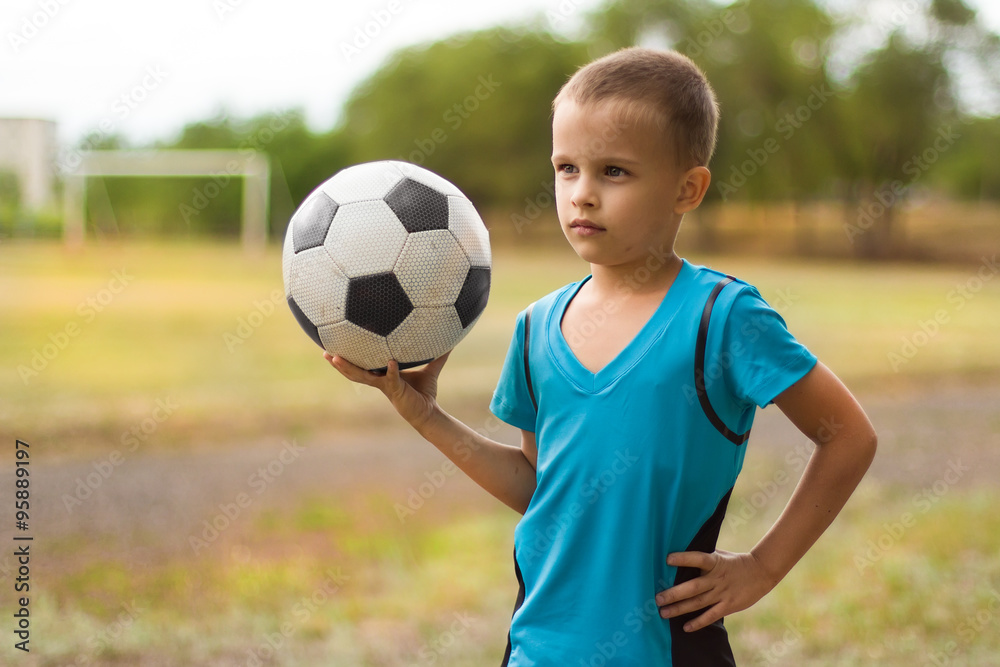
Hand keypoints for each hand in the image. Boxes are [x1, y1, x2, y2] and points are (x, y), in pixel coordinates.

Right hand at [324, 351, 449, 428]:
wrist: (430, 412)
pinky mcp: (396, 391)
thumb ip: (437, 355)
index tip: (336, 346)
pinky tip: (390, 361)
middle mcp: (380, 381)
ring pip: (363, 376)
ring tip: (336, 357)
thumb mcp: (430, 369)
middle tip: (324, 352)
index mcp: (383, 375)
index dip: (349, 357)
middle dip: (339, 363)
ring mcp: (386, 386)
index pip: (363, 364)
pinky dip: (391, 371)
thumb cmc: (425, 392)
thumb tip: (449, 339)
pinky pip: (392, 379)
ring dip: (350, 368)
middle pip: (354, 371)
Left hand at [656, 549, 776, 631]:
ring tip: (663, 613)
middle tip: (658, 598)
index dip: (683, 559)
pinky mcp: (728, 605)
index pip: (698, 559)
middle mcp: (717, 578)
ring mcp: (722, 593)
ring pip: (698, 603)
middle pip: (693, 587)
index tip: (667, 559)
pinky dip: (698, 622)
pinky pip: (711, 616)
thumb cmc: (734, 561)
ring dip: (680, 609)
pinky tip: (686, 627)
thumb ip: (704, 556)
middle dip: (674, 594)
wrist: (761, 572)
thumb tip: (681, 554)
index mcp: (715, 562)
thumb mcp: (720, 554)